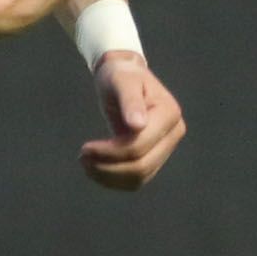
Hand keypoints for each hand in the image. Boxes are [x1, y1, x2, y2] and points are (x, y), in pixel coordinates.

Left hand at [82, 52, 184, 189]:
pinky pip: (137, 179)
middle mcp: (174, 133)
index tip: (85, 147)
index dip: (110, 152)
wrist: (125, 79)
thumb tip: (138, 126)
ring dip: (109, 176)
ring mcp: (166, 147)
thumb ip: (130, 101)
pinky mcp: (155, 157)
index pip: (139, 145)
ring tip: (86, 163)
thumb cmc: (121, 76)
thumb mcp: (122, 81)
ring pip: (139, 177)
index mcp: (169, 114)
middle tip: (82, 157)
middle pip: (141, 165)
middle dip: (108, 167)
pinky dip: (114, 180)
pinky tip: (96, 168)